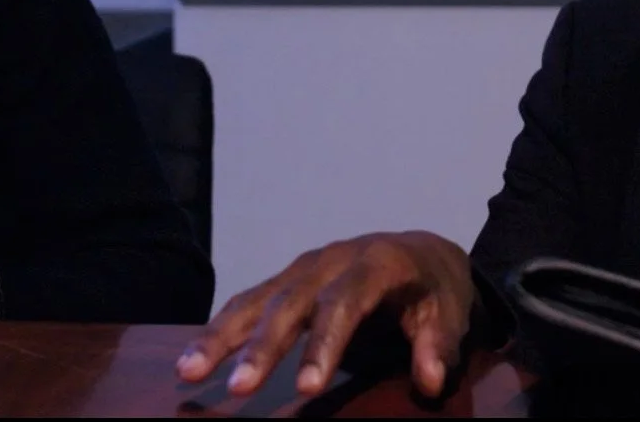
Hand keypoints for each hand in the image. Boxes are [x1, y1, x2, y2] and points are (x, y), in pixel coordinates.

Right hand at [177, 231, 474, 398]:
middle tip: (238, 389)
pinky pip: (249, 300)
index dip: (323, 345)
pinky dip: (221, 326)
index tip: (306, 388)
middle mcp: (330, 260)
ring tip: (188, 371)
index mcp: (375, 263)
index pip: (343, 304)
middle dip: (261, 347)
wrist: (422, 251)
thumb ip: (438, 345)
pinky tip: (195, 355)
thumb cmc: (435, 287)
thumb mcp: (450, 312)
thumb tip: (431, 382)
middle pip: (289, 303)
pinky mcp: (286, 278)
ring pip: (257, 299)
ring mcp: (303, 267)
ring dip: (221, 336)